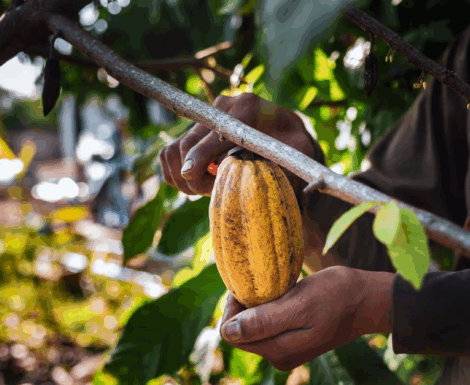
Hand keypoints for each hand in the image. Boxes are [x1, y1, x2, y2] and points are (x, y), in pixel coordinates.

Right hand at [159, 92, 320, 195]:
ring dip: (183, 176)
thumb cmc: (295, 148)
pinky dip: (176, 173)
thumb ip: (289, 163)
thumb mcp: (300, 154)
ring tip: (209, 188)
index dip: (201, 154)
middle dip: (194, 174)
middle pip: (188, 143)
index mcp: (248, 107)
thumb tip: (266, 180)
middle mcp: (222, 106)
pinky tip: (199, 182)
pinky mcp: (194, 129)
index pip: (215, 132)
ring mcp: (205, 117)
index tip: (192, 175)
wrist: (286, 136)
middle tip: (211, 193)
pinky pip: (168, 154)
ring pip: (174, 150)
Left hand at [218, 266, 393, 370]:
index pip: (231, 332)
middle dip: (244, 306)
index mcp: (277, 350)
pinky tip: (283, 295)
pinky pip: (268, 326)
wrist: (367, 301)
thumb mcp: (300, 304)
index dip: (233, 306)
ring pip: (253, 328)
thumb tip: (228, 332)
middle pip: (240, 332)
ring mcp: (286, 351)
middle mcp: (278, 356)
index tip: (248, 284)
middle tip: (262, 281)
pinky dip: (269, 309)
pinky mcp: (294, 342)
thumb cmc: (336, 296)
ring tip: (274, 287)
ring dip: (257, 306)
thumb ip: (265, 320)